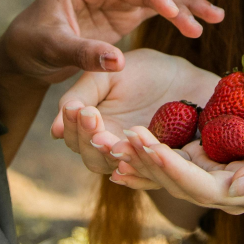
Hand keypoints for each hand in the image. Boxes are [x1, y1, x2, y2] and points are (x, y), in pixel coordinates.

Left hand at [0, 0, 222, 85]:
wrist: (23, 56)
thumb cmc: (31, 47)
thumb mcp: (52, 49)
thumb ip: (84, 53)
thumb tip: (119, 62)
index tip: (172, 11)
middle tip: (209, 18)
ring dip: (187, 4)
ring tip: (217, 15)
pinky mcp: (122, 12)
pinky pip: (156, 4)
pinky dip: (179, 3)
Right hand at [50, 49, 218, 178]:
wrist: (190, 75)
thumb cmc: (147, 72)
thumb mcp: (111, 74)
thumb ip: (83, 94)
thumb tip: (54, 129)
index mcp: (97, 132)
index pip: (75, 140)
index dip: (74, 126)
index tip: (77, 107)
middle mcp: (117, 153)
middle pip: (94, 160)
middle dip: (91, 140)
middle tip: (92, 118)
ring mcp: (144, 161)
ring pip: (123, 168)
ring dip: (116, 152)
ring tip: (112, 138)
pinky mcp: (172, 166)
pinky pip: (158, 171)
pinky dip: (149, 162)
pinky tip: (145, 148)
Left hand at [107, 91, 243, 213]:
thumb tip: (239, 187)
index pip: (201, 188)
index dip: (172, 168)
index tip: (148, 145)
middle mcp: (224, 191)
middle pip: (178, 183)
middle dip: (149, 162)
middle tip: (122, 138)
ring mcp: (212, 176)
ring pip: (170, 174)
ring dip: (142, 160)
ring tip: (113, 143)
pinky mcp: (205, 160)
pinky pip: (172, 162)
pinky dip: (148, 155)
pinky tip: (123, 147)